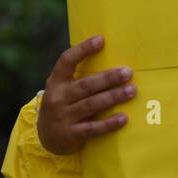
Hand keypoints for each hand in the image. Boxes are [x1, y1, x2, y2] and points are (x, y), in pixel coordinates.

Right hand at [36, 35, 134, 154]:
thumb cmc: (63, 105)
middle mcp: (58, 97)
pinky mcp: (71, 134)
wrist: (46, 138)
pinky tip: (123, 118)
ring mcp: (64, 116)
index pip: (67, 61)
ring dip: (113, 97)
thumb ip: (80, 77)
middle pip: (85, 85)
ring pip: (91, 105)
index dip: (83, 49)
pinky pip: (93, 128)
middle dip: (108, 78)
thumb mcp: (63, 89)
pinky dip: (108, 124)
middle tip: (127, 72)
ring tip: (131, 90)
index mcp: (56, 81)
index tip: (101, 39)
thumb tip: (111, 57)